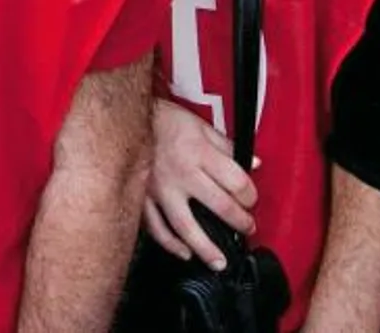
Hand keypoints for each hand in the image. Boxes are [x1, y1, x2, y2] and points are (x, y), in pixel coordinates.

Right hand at [141, 99, 258, 268]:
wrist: (125, 118)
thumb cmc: (165, 121)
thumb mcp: (201, 126)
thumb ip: (228, 146)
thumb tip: (254, 163)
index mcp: (200, 153)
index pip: (236, 182)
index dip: (251, 195)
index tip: (251, 199)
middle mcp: (182, 174)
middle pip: (219, 206)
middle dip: (239, 221)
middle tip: (247, 227)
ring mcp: (161, 190)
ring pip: (187, 226)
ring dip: (207, 247)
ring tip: (220, 261)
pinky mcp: (143, 198)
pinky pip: (156, 227)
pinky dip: (170, 244)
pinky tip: (184, 253)